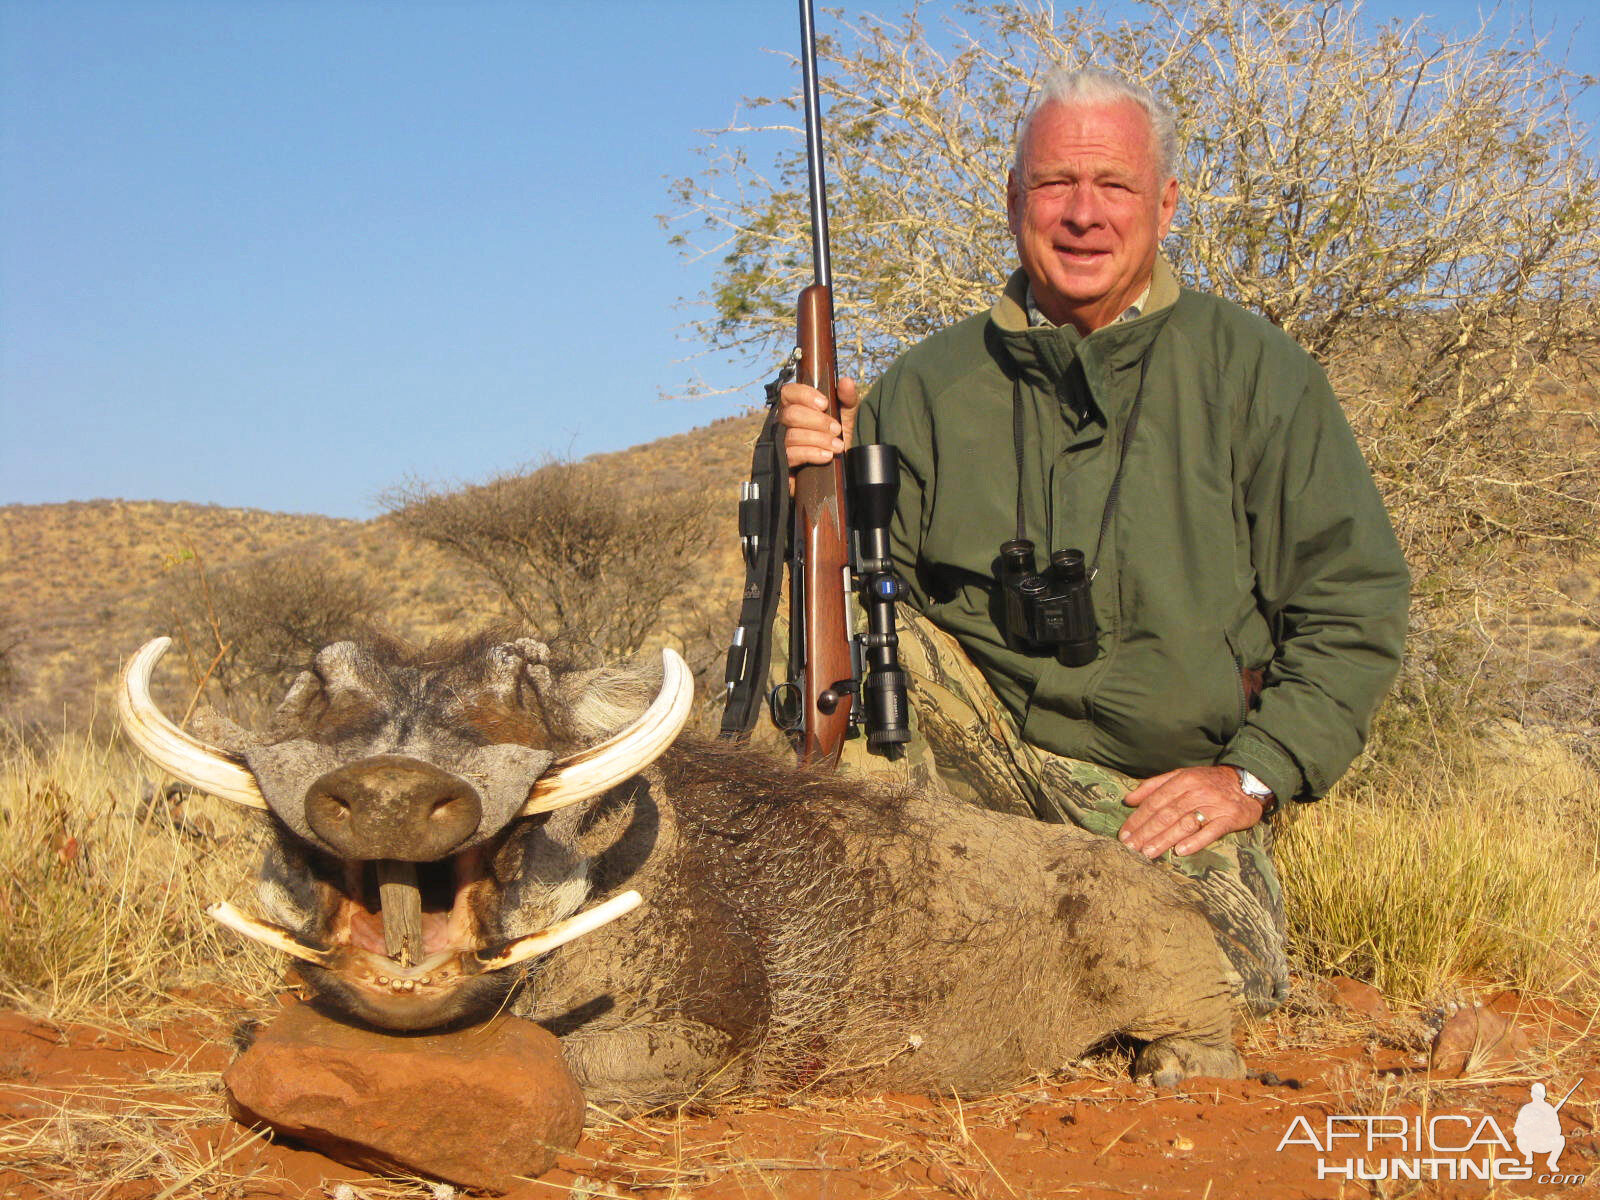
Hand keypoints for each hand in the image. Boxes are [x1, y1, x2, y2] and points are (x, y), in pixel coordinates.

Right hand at [778, 376, 859, 470]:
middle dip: (817, 421)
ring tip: (837, 445)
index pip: (788, 392)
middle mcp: (783, 421)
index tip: (824, 404)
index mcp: (794, 405)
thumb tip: (846, 382)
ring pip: (792, 435)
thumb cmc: (836, 434)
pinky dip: (812, 453)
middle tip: (836, 429)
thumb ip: (847, 397)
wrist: (838, 464)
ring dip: (819, 439)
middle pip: (790, 414)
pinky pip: (791, 454)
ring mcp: (780, 441)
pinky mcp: (783, 461)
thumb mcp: (846, 414)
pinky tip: (826, 455)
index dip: (804, 396)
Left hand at [1118, 765, 1267, 857]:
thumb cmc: (1207, 781)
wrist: (1247, 781)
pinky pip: (1211, 831)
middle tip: (1130, 848)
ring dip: (1165, 839)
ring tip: (1148, 853)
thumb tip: (1128, 799)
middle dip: (1146, 832)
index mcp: (1182, 780)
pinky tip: (1181, 851)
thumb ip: (1153, 785)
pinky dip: (1195, 841)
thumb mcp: (1180, 775)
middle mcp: (1196, 792)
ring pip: (1184, 824)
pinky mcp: (1229, 818)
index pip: (1155, 802)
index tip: (1124, 834)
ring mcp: (1213, 806)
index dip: (1138, 819)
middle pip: (1166, 815)